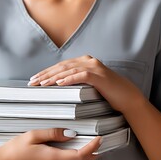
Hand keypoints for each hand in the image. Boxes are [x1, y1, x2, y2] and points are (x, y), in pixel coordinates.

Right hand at [0, 128, 100, 159]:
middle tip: (99, 143)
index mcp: (52, 158)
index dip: (93, 147)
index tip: (99, 138)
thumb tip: (70, 133)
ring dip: (84, 157)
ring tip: (88, 143)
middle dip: (94, 154)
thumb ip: (53, 134)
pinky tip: (70, 149)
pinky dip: (73, 158)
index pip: (80, 155)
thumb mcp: (32, 136)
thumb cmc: (13, 150)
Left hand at [28, 55, 143, 112]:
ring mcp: (94, 67)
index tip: (34, 79)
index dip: (46, 72)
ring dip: (53, 77)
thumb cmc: (107, 95)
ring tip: (41, 83)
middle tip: (32, 82)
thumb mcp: (87, 87)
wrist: (128, 99)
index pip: (61, 66)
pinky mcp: (100, 76)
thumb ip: (75, 82)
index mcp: (84, 62)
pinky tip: (58, 83)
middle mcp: (88, 61)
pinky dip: (69, 79)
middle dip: (45, 74)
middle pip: (62, 67)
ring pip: (69, 70)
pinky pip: (81, 75)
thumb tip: (55, 87)